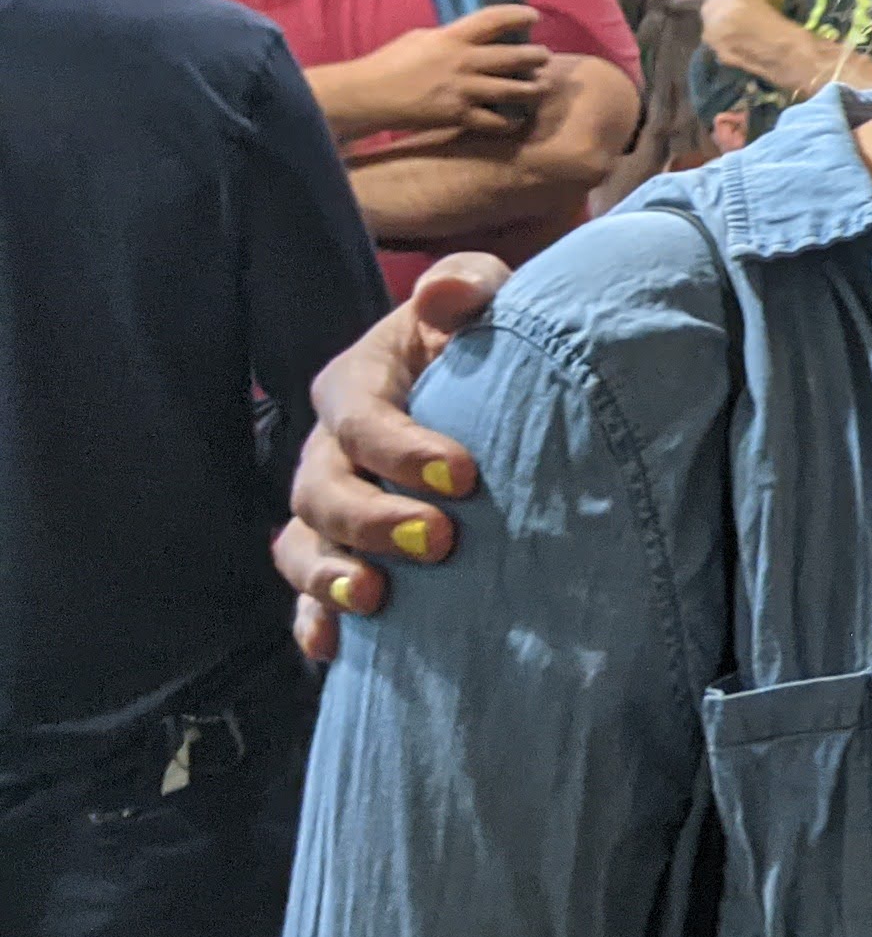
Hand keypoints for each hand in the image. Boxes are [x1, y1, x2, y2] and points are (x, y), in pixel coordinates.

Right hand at [274, 256, 507, 653]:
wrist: (502, 388)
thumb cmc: (492, 339)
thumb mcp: (487, 298)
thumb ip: (469, 285)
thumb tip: (448, 290)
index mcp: (359, 381)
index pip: (360, 416)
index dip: (401, 448)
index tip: (466, 475)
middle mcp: (332, 447)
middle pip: (323, 490)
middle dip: (373, 520)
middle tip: (441, 541)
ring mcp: (333, 505)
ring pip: (303, 545)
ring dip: (330, 577)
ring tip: (375, 599)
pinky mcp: (346, 552)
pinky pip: (310, 593)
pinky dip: (316, 621)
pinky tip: (335, 651)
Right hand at [342, 8, 549, 136]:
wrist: (367, 95)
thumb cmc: (390, 63)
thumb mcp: (421, 39)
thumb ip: (450, 38)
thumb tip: (475, 36)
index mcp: (451, 37)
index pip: (494, 19)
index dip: (519, 14)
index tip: (534, 15)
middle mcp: (462, 62)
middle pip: (514, 57)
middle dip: (537, 56)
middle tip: (545, 57)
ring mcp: (462, 91)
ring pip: (514, 90)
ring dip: (533, 89)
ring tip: (541, 87)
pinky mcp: (458, 116)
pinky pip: (495, 121)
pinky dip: (510, 121)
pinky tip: (517, 118)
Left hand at [699, 0, 842, 90]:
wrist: (768, 41)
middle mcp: (708, 7)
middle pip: (719, 0)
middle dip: (733, 1)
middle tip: (758, 5)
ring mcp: (712, 33)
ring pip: (720, 23)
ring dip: (734, 23)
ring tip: (757, 26)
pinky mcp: (720, 54)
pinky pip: (726, 46)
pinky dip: (737, 44)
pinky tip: (755, 44)